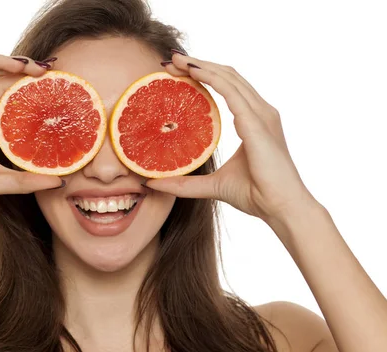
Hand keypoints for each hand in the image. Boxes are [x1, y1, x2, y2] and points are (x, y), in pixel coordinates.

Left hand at [145, 53, 317, 221]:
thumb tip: (151, 183)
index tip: (175, 71)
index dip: (203, 74)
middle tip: (170, 60)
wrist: (282, 208)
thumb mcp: (214, 186)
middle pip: (227, 76)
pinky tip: (193, 72)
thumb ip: (184, 183)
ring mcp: (262, 115)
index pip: (227, 87)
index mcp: (255, 120)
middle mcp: (260, 112)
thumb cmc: (256, 195)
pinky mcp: (258, 124)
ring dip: (201, 65)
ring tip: (176, 60)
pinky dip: (212, 78)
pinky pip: (232, 93)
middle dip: (198, 64)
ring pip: (229, 78)